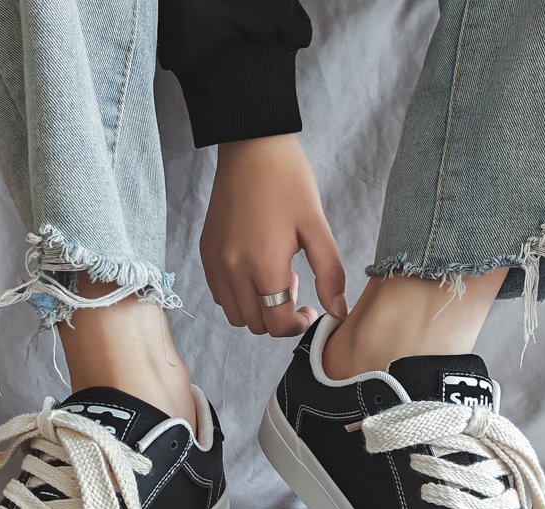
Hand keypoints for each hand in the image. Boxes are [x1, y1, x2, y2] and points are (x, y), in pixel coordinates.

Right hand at [200, 134, 347, 336]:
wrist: (251, 146)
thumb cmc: (288, 181)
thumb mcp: (317, 226)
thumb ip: (330, 274)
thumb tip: (338, 311)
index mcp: (264, 265)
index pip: (276, 323)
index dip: (296, 325)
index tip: (309, 310)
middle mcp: (233, 269)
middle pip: (254, 324)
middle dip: (277, 317)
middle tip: (294, 288)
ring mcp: (216, 262)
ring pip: (234, 314)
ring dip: (256, 308)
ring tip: (273, 278)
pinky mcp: (206, 253)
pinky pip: (219, 294)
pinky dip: (238, 295)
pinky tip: (254, 270)